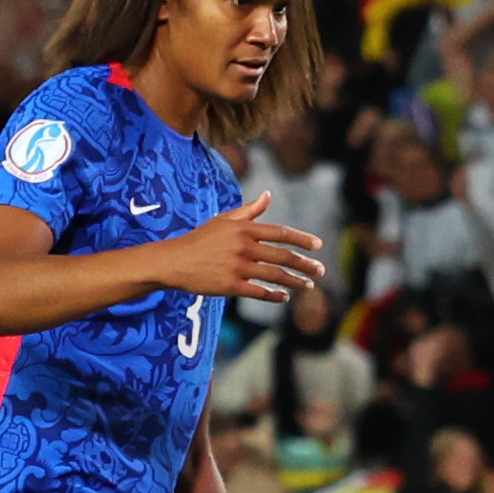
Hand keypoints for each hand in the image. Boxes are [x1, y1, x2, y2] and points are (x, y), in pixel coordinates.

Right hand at [154, 194, 323, 302]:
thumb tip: (268, 195)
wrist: (173, 261)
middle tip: (320, 270)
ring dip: (295, 281)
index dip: (301, 239)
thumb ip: (249, 210)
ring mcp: (236, 267)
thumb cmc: (200, 239)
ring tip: (308, 285)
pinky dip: (274, 295)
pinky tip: (284, 297)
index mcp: (243, 229)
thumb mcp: (223, 220)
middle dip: (305, 264)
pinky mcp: (230, 286)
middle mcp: (242, 246)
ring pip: (275, 275)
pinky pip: (259, 292)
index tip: (318, 245)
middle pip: (282, 255)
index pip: (280, 233)